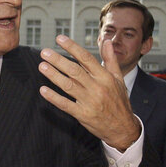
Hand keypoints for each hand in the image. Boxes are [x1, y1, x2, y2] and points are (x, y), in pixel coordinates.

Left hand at [38, 35, 139, 150]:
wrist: (123, 127)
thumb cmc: (119, 101)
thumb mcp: (118, 78)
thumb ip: (110, 59)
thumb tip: (107, 41)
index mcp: (105, 77)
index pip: (86, 58)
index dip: (72, 47)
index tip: (60, 39)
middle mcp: (97, 88)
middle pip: (74, 71)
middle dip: (58, 60)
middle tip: (44, 52)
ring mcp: (89, 102)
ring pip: (68, 86)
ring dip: (53, 75)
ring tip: (42, 66)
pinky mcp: (83, 115)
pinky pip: (65, 105)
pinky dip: (54, 97)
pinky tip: (44, 90)